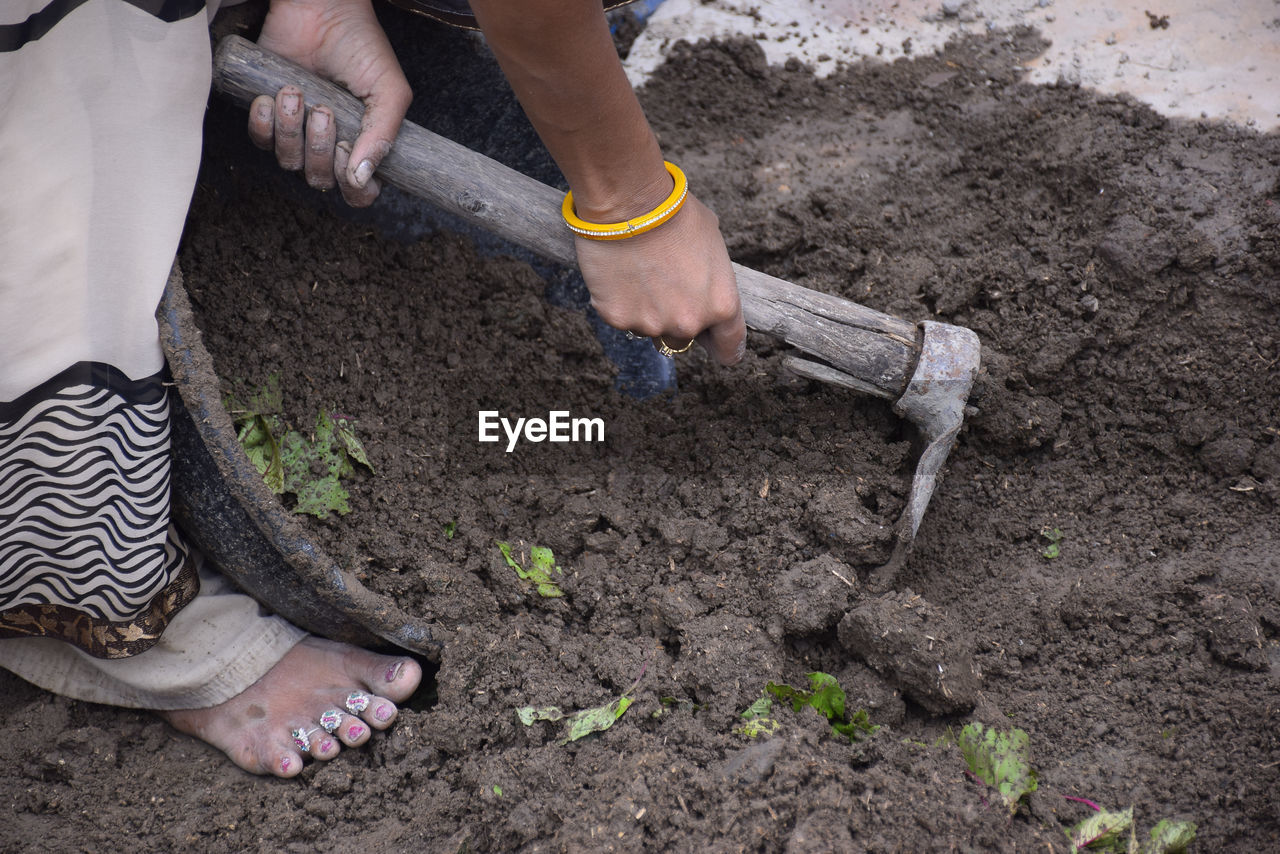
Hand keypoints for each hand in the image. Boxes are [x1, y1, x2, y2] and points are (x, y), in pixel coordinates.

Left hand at [245, 0, 410, 206]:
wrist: (321, 7)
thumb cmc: (361, 45)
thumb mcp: (389, 90)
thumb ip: (383, 135)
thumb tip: (362, 178)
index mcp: (363, 144)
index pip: (357, 193)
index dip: (352, 187)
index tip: (348, 153)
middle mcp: (329, 143)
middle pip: (319, 180)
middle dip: (318, 149)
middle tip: (323, 110)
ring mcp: (298, 130)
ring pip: (288, 162)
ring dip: (290, 131)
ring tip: (296, 94)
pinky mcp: (269, 112)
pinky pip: (260, 140)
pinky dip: (263, 124)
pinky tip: (272, 97)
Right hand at [575, 195, 745, 365]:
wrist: (629, 204)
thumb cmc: (675, 214)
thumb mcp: (712, 243)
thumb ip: (712, 278)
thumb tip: (704, 286)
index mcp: (721, 305)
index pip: (729, 349)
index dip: (721, 346)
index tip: (714, 344)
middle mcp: (689, 323)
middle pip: (684, 339)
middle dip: (676, 320)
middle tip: (664, 288)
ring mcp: (651, 324)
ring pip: (650, 329)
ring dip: (646, 310)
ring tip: (639, 274)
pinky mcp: (618, 319)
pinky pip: (621, 318)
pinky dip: (619, 302)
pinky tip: (619, 274)